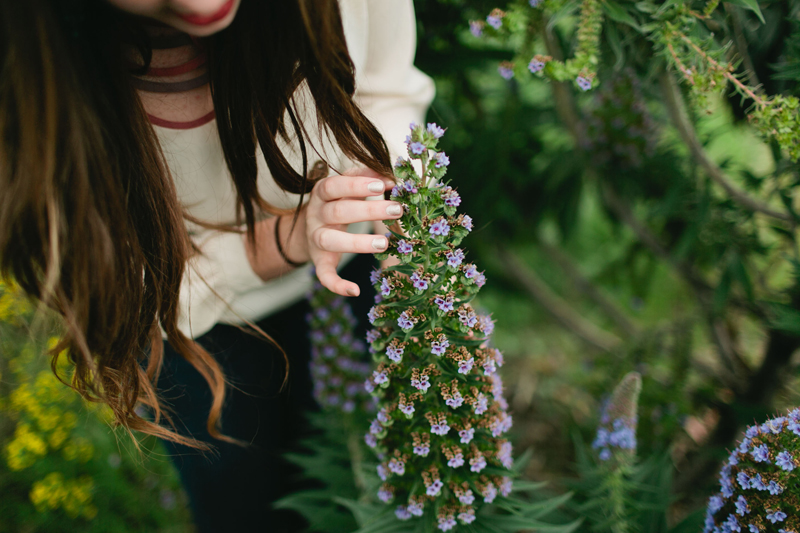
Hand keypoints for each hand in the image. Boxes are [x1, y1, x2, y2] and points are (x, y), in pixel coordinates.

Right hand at [302, 169, 400, 296]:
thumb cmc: (337, 202)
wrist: (311, 228)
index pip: (334, 186)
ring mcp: (316, 239)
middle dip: (369, 211)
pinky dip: (337, 284)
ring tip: (384, 244)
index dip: (356, 185)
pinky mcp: (319, 262)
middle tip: (398, 210)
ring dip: (357, 243)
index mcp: (322, 194)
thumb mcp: (346, 186)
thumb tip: (388, 175)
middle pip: (338, 212)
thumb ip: (364, 176)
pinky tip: (355, 290)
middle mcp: (315, 215)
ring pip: (330, 241)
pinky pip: (324, 275)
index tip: (382, 185)